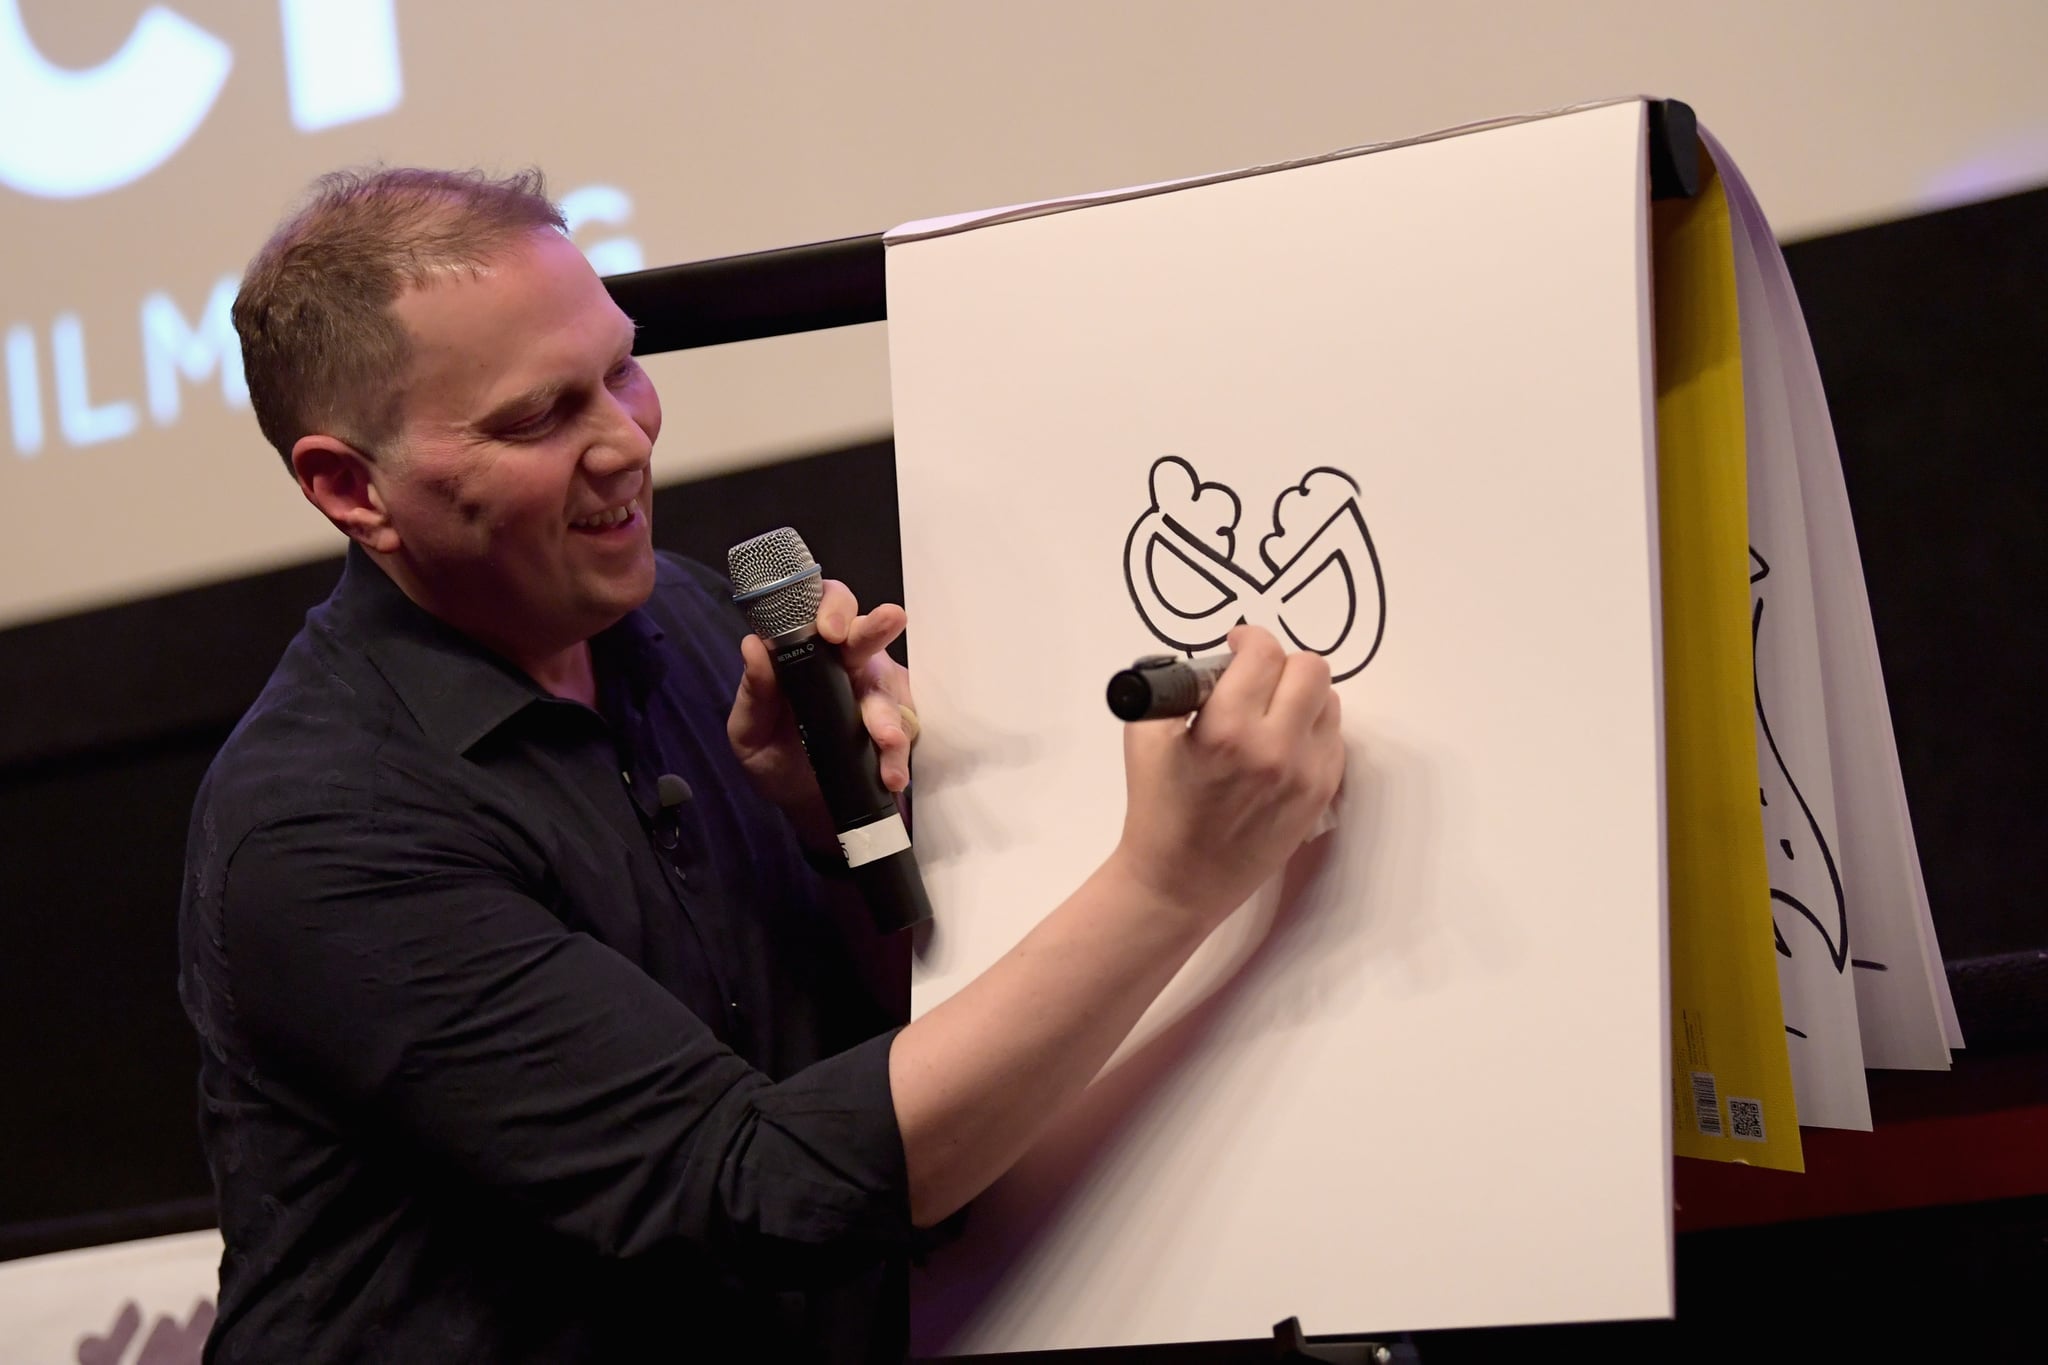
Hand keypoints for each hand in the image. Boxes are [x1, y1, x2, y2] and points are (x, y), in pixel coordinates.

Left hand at [728, 580, 916, 847]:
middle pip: (866, 630)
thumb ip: (754, 693)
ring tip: (884, 741)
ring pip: (891, 687)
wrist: (808, 807)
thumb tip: (753, 646)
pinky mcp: (900, 725)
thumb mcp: (750, 733)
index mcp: (806, 652)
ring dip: (889, 713)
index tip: (828, 628)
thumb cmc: (776, 757)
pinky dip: (897, 752)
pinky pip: (906, 730)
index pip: (821, 607)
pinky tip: (890, 773)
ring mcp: (877, 692)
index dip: (829, 606)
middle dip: (877, 627)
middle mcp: (847, 662)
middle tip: (891, 619)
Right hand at [1112, 626, 1344, 926]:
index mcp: (1227, 732)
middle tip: (1256, 677)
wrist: (1180, 881)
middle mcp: (1275, 750)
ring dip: (1301, 694)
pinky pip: (1334, 737)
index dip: (1250, 639)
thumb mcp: (1145, 735)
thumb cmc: (1156, 807)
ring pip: (1330, 701)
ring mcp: (1306, 775)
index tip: (1237, 645)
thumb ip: (1179, 686)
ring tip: (1270, 711)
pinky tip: (1281, 742)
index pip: (1265, 654)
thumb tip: (1213, 661)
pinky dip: (1311, 728)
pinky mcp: (1321, 795)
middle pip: (1311, 670)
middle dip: (1281, 663)